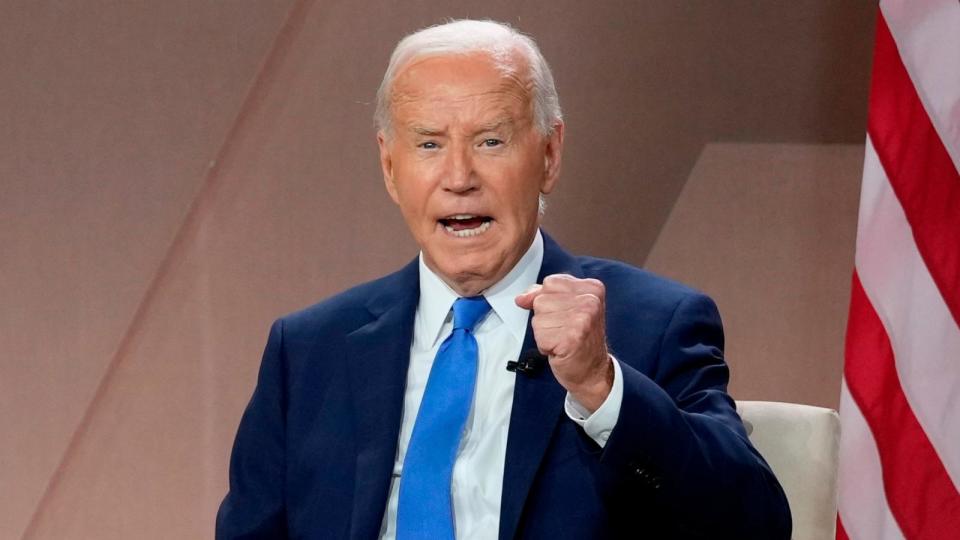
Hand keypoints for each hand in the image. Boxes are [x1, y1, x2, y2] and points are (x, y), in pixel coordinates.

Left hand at [515, 274, 613, 411]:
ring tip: (562, 339)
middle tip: (564, 330)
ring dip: (544, 333)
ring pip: (538, 318)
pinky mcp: (572, 338)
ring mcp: (582, 319)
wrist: (593, 371)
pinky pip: (540, 336)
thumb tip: (521, 298)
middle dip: (546, 319)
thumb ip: (545, 296)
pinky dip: (545, 346)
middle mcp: (590, 301)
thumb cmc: (580, 340)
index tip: (562, 315)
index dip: (547, 301)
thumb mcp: (569, 308)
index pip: (550, 283)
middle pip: (541, 300)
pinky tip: (560, 349)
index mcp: (592, 288)